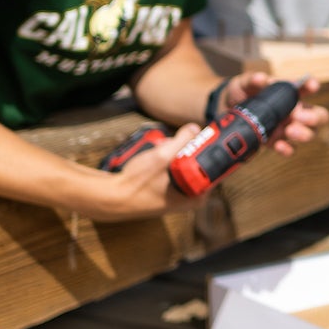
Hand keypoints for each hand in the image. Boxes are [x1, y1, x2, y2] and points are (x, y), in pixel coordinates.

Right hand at [92, 125, 211, 219]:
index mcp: (196, 197)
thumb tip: (194, 128)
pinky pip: (174, 173)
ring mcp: (178, 197)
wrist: (113, 198)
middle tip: (178, 143)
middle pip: (200, 167)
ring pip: (185, 169)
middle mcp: (189, 200)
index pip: (215, 170)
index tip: (208, 138)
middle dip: (189, 151)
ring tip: (162, 150)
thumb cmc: (137, 184)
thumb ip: (180, 141)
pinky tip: (156, 157)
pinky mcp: (167, 193)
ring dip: (176, 156)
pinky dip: (168, 163)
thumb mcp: (161, 156)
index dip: (211, 152)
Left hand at [222, 71, 328, 153]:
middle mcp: (293, 111)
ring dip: (303, 134)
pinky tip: (279, 145)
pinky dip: (287, 149)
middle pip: (319, 116)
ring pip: (309, 134)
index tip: (312, 86)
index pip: (307, 87)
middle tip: (298, 117)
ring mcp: (287, 128)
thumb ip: (251, 80)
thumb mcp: (243, 83)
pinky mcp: (276, 142)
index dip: (313, 85)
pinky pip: (290, 149)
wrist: (224, 111)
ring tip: (289, 131)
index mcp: (288, 93)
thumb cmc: (240, 92)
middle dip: (315, 118)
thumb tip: (260, 78)